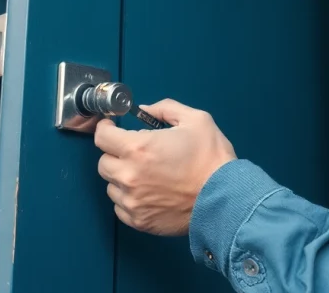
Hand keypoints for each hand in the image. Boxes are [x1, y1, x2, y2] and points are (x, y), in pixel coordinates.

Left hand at [94, 99, 236, 235]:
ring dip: (122, 177)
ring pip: (111, 185)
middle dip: (115, 153)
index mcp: (138, 148)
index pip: (102, 136)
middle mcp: (129, 175)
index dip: (106, 128)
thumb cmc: (212, 159)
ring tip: (145, 174)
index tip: (111, 127)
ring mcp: (132, 201)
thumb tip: (144, 110)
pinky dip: (129, 198)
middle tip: (134, 151)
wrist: (226, 199)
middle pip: (103, 162)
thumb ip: (165, 108)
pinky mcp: (139, 220)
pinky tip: (147, 192)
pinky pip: (120, 206)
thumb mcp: (195, 120)